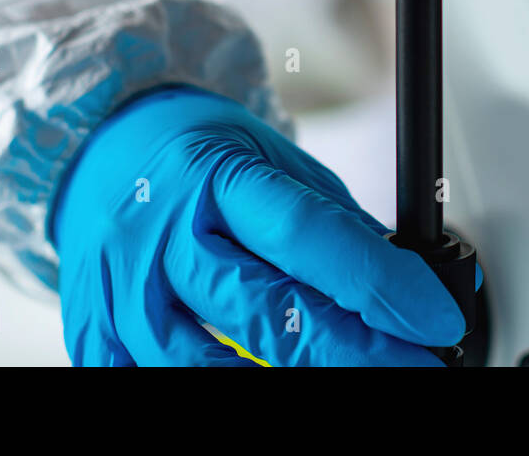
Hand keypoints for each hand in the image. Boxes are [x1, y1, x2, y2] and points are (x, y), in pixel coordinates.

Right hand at [50, 86, 465, 365]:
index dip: (380, 286)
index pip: (310, 236)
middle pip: (269, 314)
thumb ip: (335, 225)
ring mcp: (123, 286)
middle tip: (413, 364)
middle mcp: (167, 231)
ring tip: (340, 372)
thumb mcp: (276, 164)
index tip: (434, 319)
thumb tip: (411, 283)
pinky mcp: (94, 326)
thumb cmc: (200, 156)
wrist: (105, 147)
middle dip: (356, 353)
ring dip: (283, 381)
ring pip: (205, 366)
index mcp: (220, 176)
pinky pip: (141, 379)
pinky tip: (247, 375)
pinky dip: (203, 383)